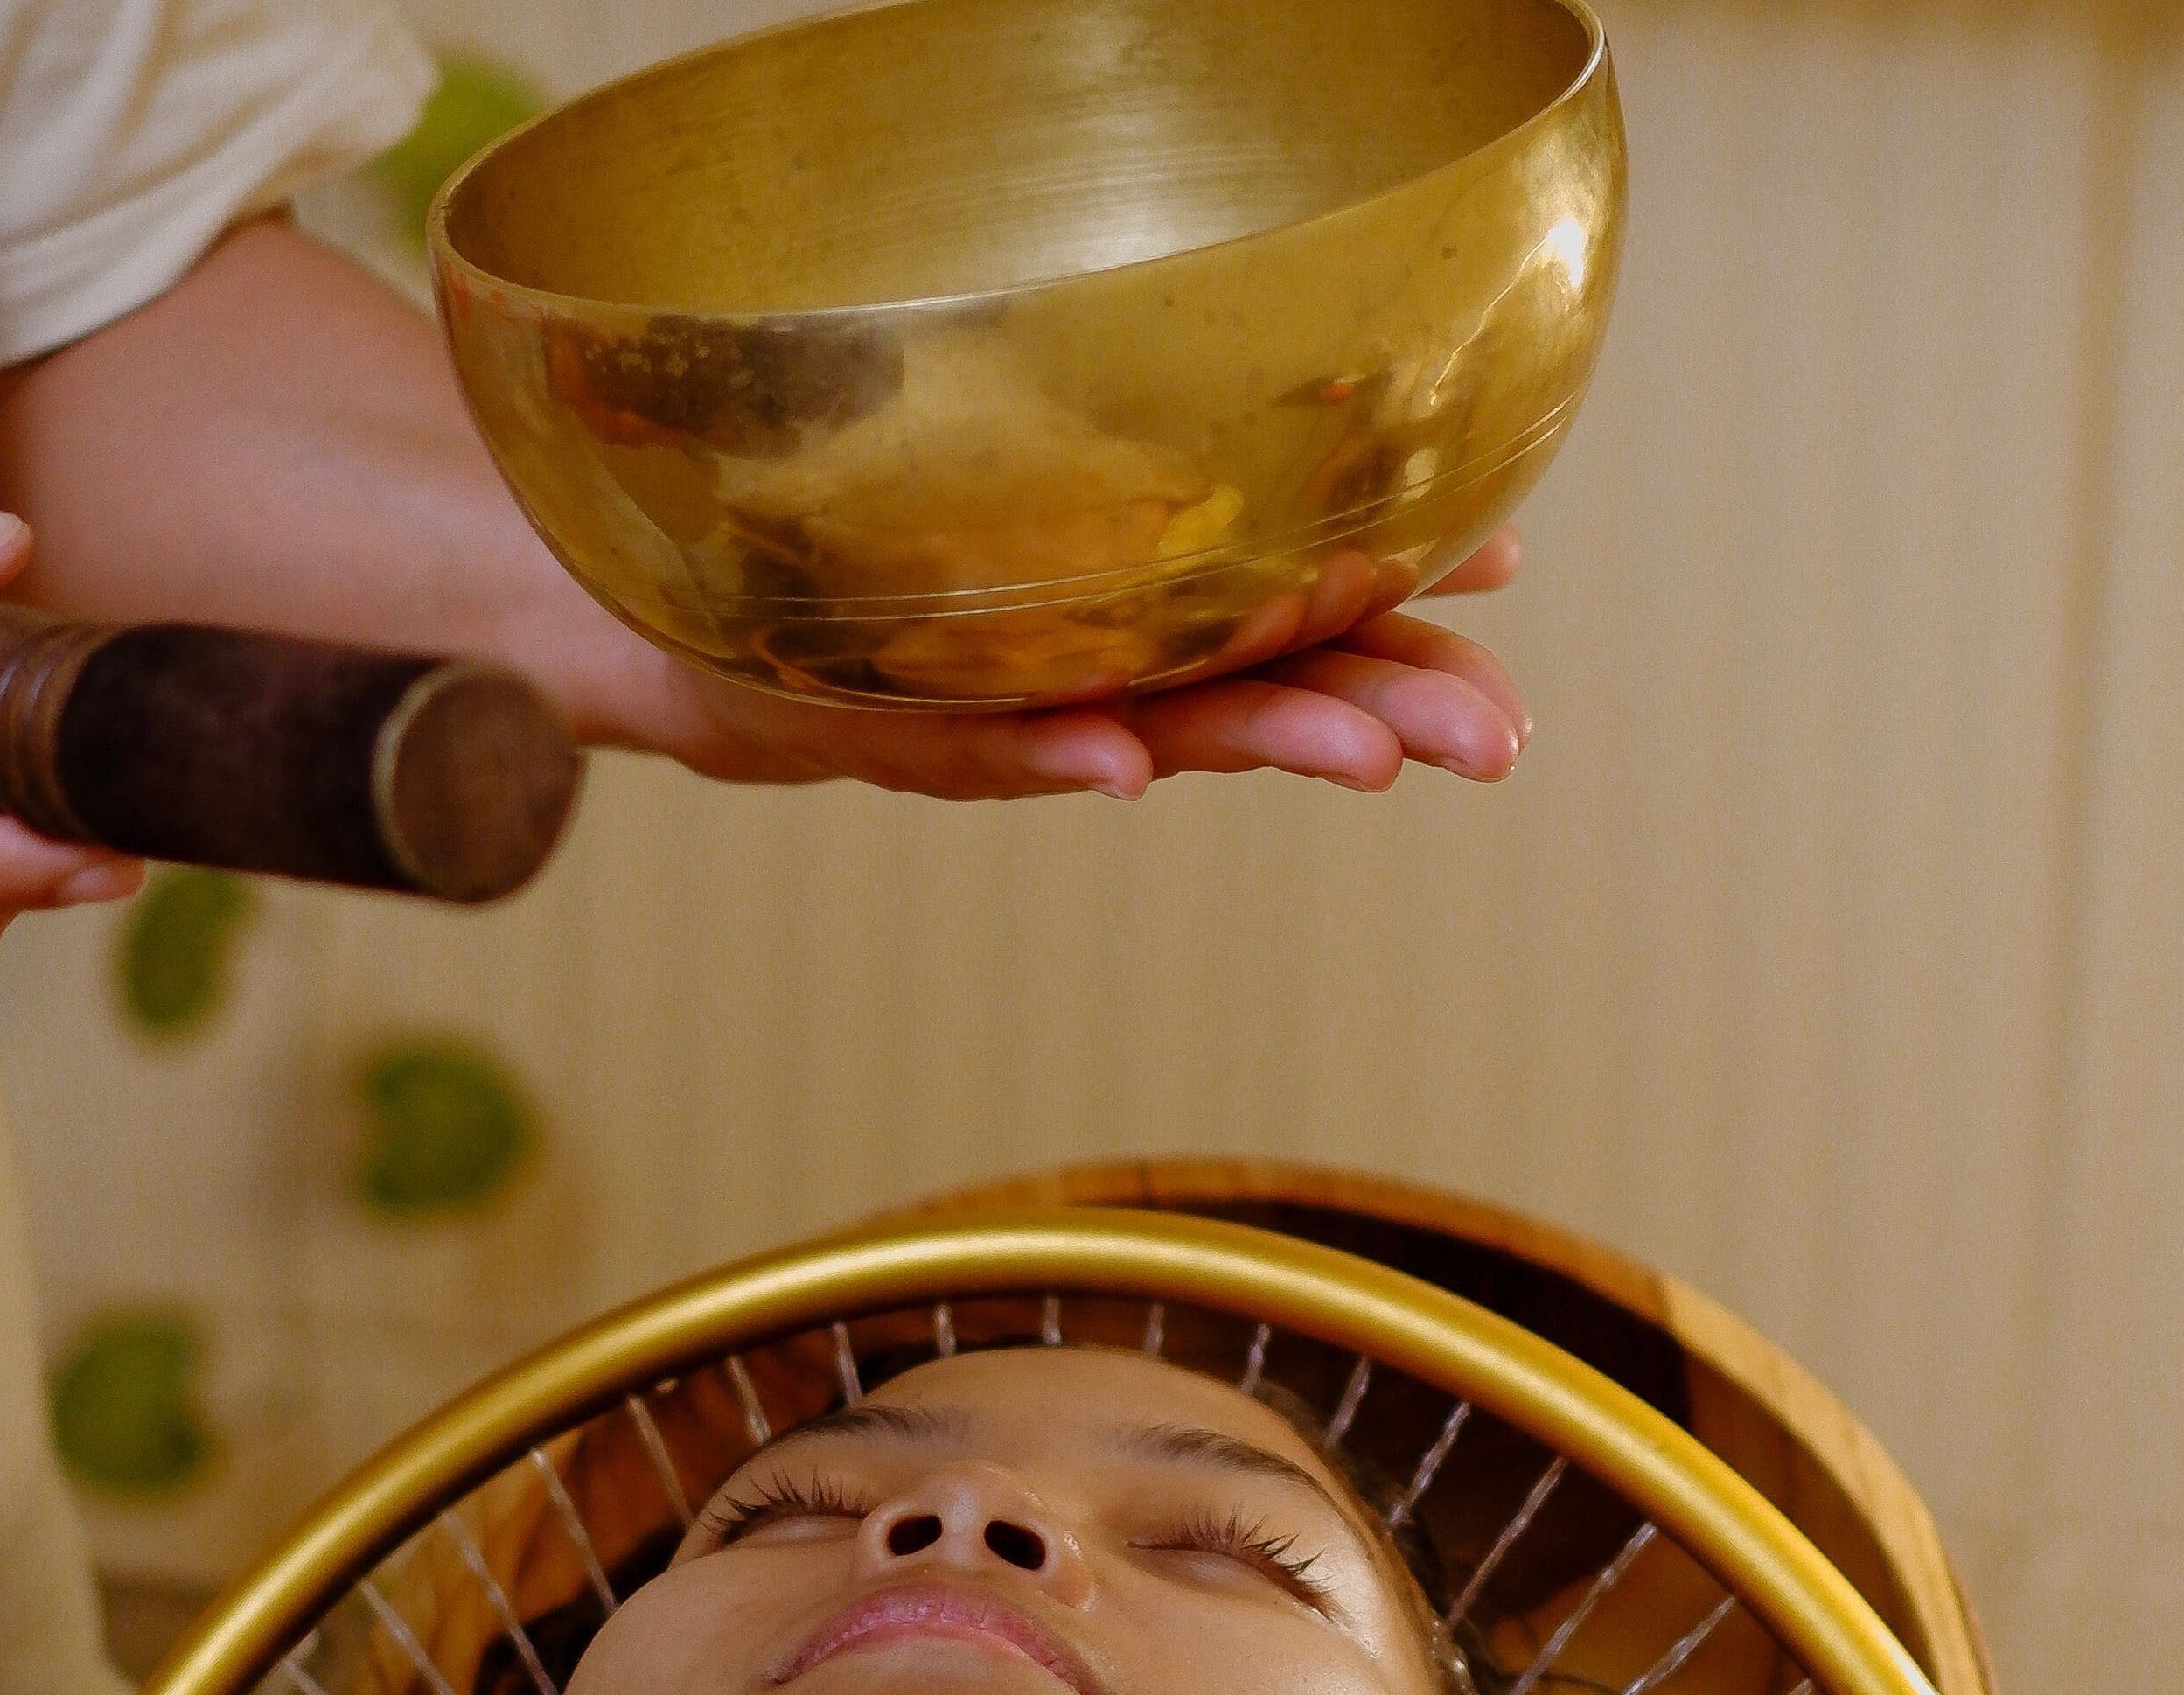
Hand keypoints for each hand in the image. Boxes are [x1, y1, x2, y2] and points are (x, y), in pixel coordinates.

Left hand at [550, 528, 1532, 799]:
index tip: (1505, 576)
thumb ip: (1157, 520)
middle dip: (1374, 713)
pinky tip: (1125, 763)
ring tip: (1366, 753)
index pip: (1294, 615)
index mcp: (1131, 621)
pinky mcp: (881, 727)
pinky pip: (977, 748)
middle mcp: (1083, 676)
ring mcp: (992, 707)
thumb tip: (1307, 442)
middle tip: (1492, 739)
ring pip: (1150, 733)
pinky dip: (1052, 756)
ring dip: (1258, 742)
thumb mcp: (1020, 526)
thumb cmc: (867, 571)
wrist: (678, 632)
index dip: (1403, 610)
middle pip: (1252, 697)